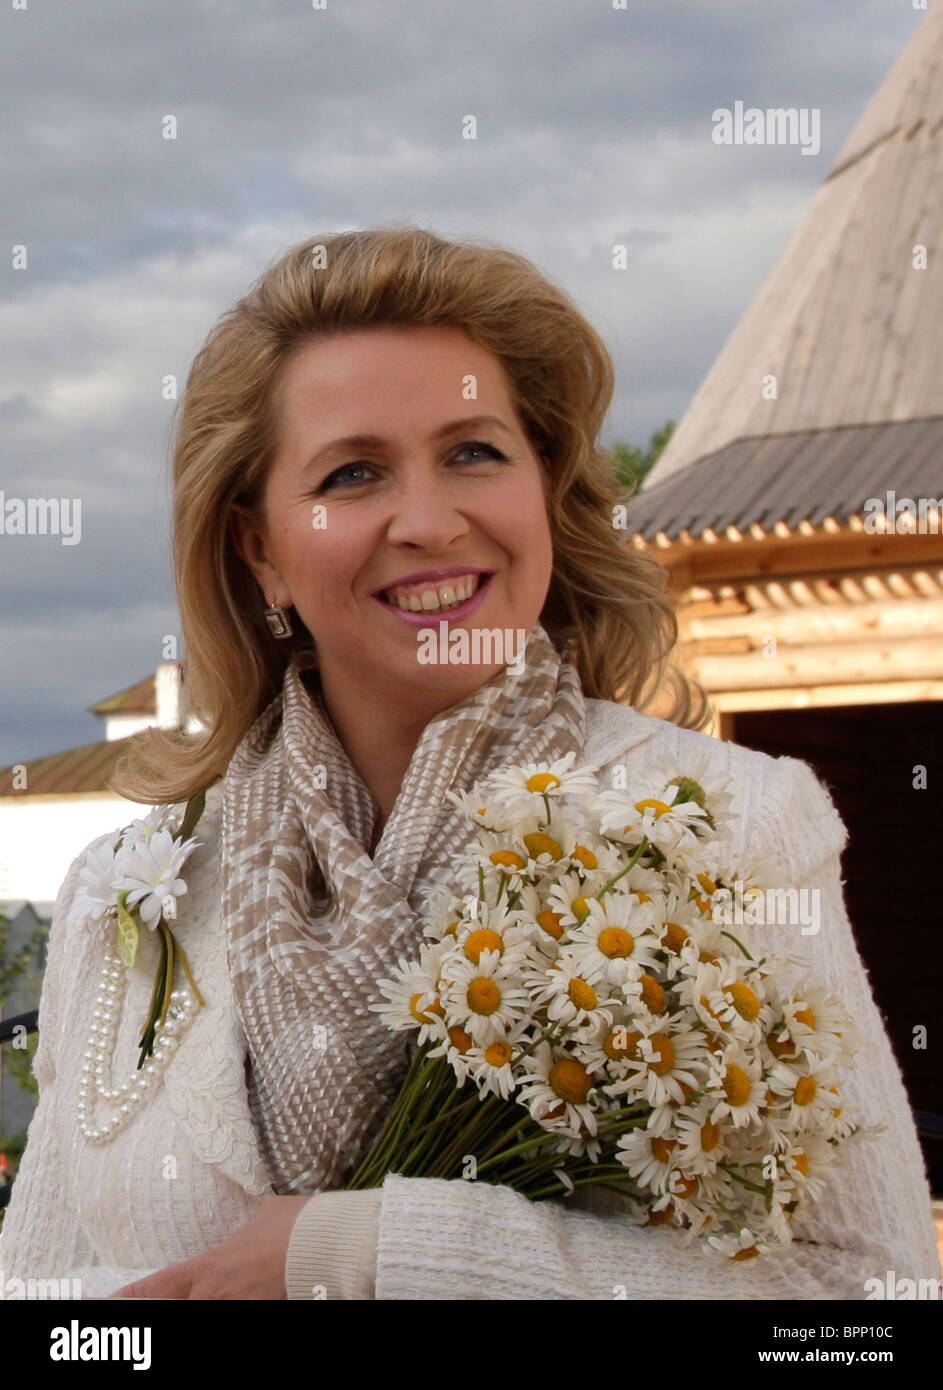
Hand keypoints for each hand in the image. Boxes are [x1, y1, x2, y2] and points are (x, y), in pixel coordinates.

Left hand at [110, 1195, 311, 1299]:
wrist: (324, 1241)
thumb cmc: (295, 1222)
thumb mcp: (266, 1214)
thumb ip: (251, 1225)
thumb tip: (258, 1219)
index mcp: (210, 1266)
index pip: (161, 1284)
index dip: (134, 1294)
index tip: (114, 1299)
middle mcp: (216, 1293)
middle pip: (182, 1310)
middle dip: (178, 1305)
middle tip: (173, 1298)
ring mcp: (239, 1308)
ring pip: (209, 1313)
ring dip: (216, 1301)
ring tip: (229, 1291)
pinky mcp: (260, 1312)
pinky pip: (241, 1315)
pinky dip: (244, 1304)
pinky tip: (253, 1295)